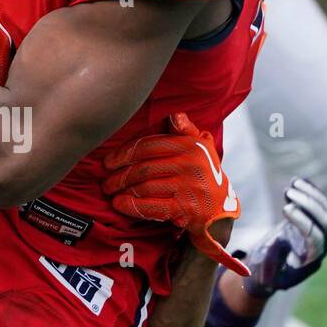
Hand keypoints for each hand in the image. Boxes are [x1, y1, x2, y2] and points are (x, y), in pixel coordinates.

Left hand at [102, 112, 247, 276]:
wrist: (220, 211)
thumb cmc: (204, 175)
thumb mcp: (201, 150)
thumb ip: (186, 131)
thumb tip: (175, 116)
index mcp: (190, 147)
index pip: (148, 146)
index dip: (124, 154)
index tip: (108, 162)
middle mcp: (190, 165)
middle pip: (143, 168)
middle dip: (120, 175)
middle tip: (105, 182)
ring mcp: (188, 188)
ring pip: (145, 187)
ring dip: (123, 190)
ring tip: (111, 192)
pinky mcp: (184, 209)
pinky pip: (151, 207)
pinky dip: (131, 206)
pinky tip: (119, 204)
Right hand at [243, 179, 326, 298]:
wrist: (267, 272)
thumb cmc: (264, 277)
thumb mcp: (264, 275)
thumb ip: (271, 263)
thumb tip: (280, 242)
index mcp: (311, 261)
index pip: (314, 238)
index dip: (303, 221)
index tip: (286, 208)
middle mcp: (319, 246)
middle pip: (323, 221)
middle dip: (308, 204)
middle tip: (289, 191)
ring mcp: (317, 233)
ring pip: (324, 210)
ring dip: (310, 194)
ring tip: (292, 183)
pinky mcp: (310, 223)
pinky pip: (317, 205)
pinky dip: (309, 192)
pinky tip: (297, 181)